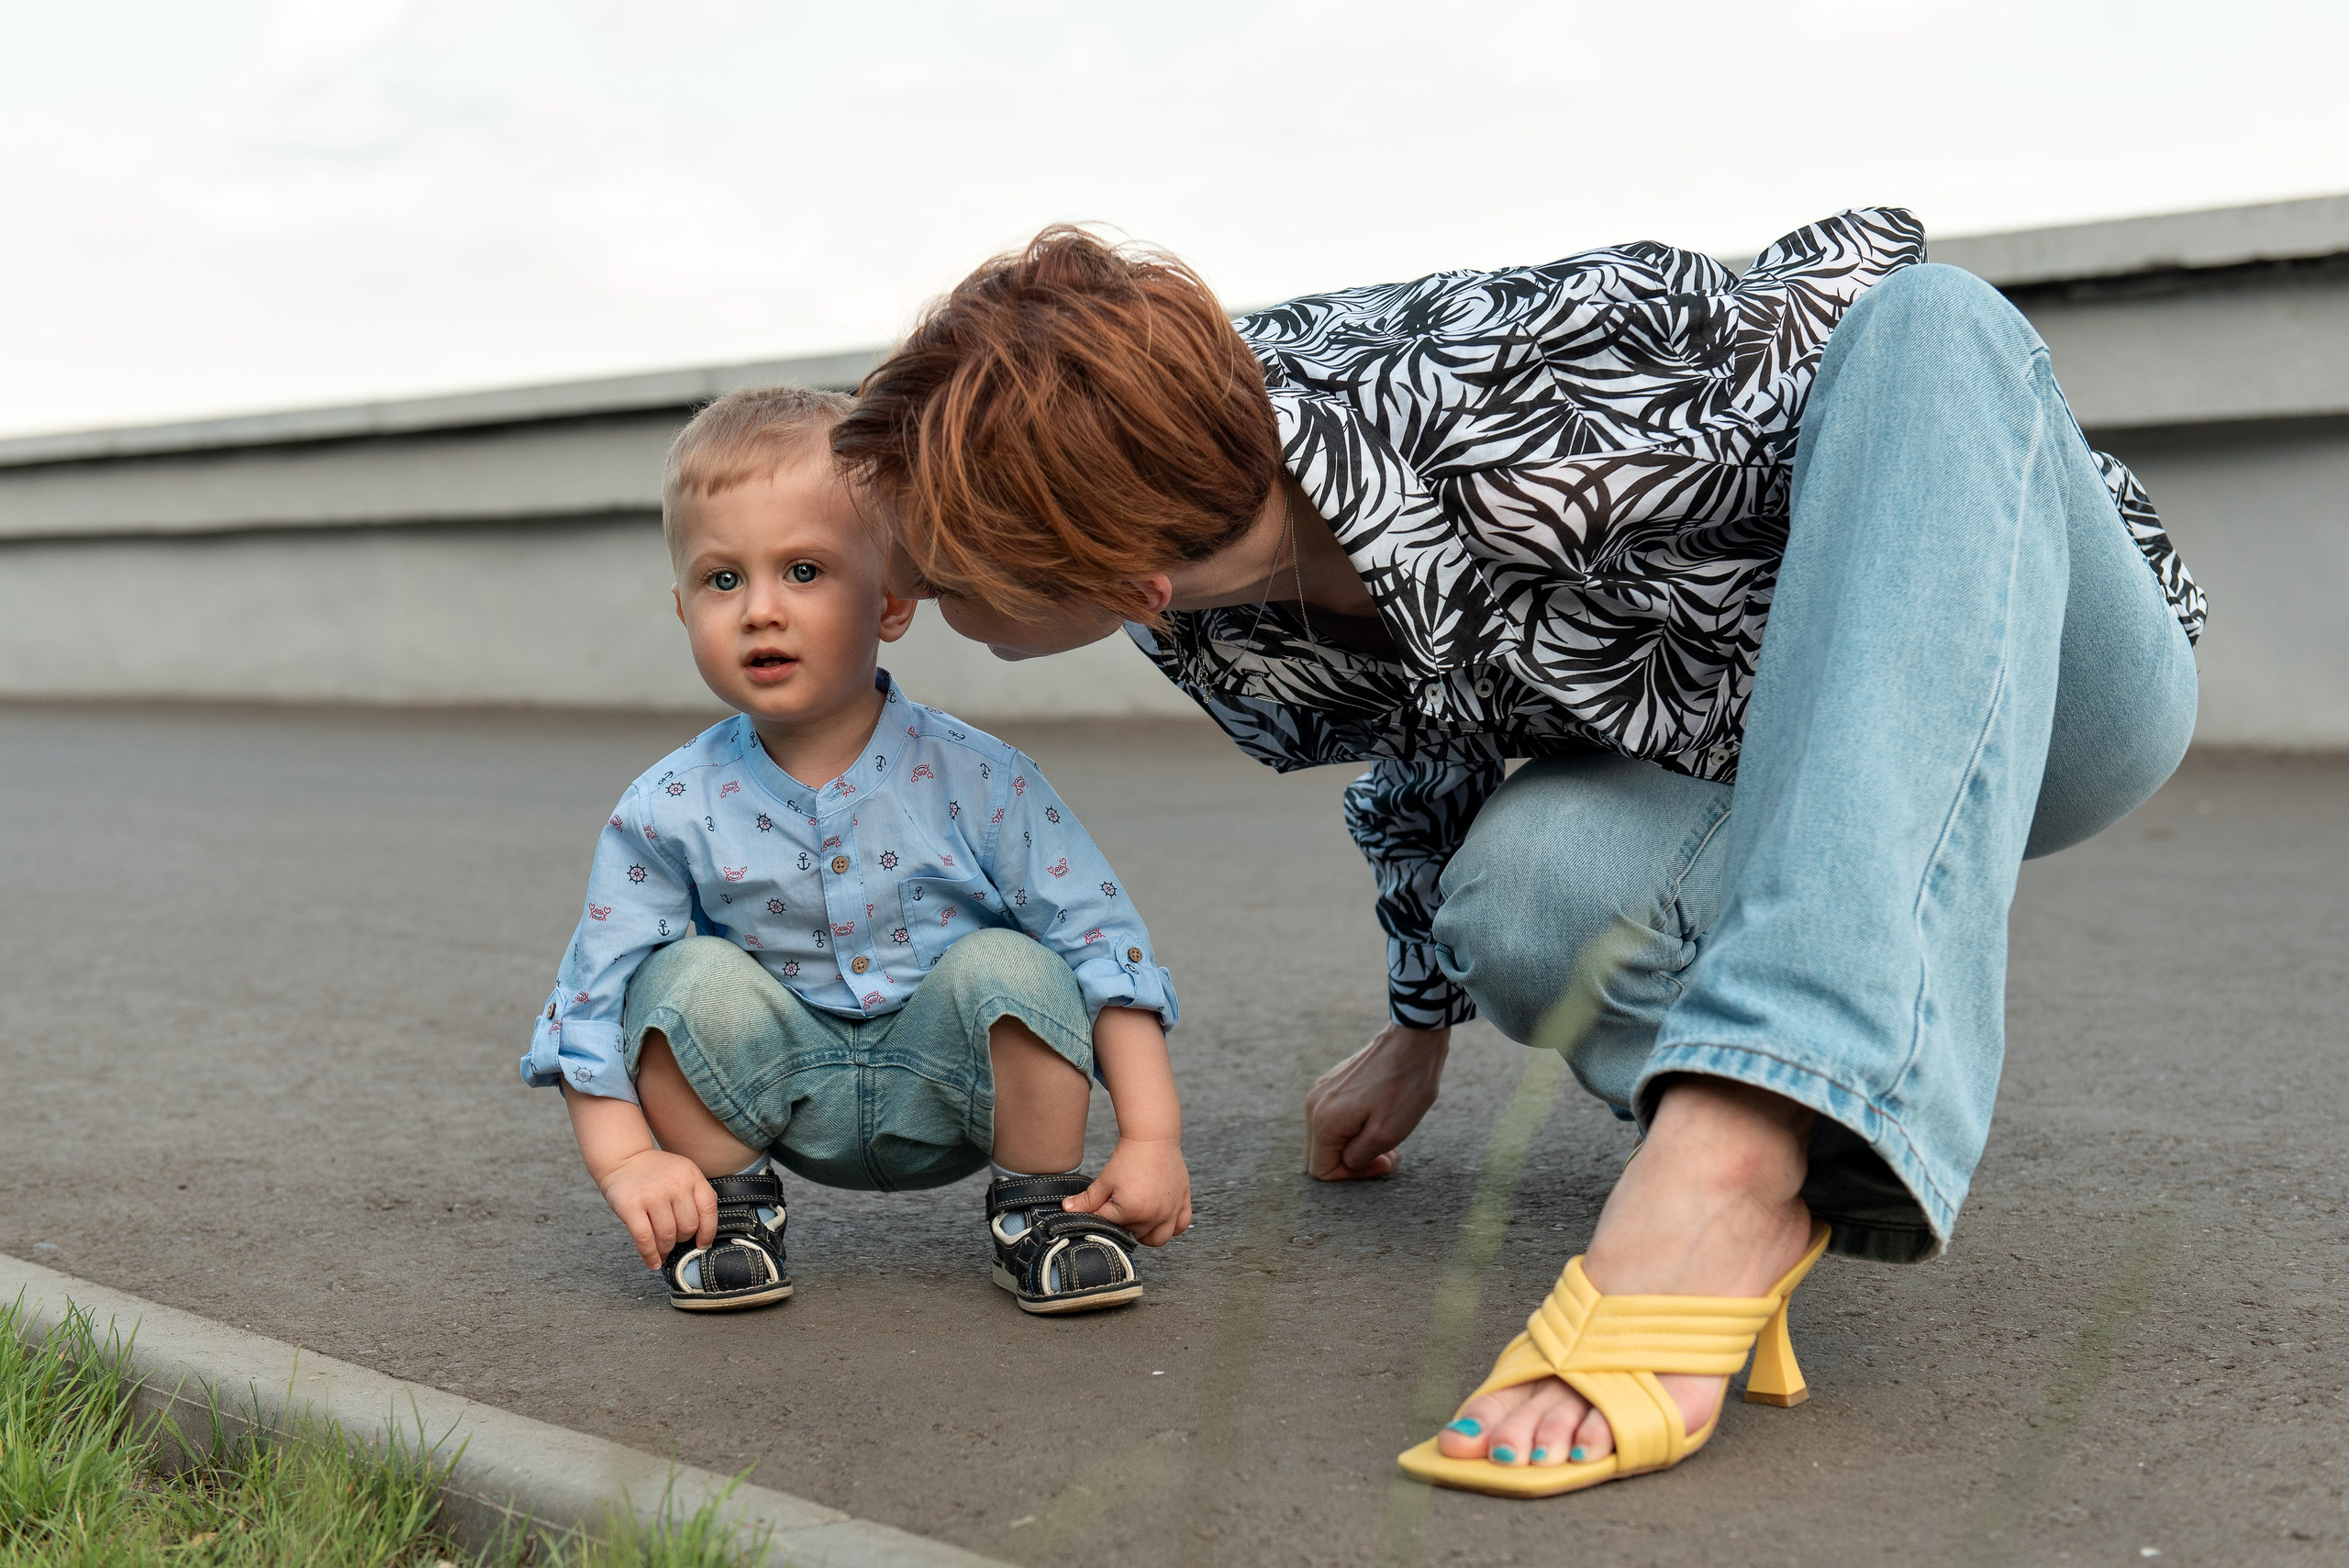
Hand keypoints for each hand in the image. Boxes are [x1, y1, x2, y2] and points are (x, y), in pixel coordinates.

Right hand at [595, 1148, 717, 1268]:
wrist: (623, 1159)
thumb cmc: (656, 1173)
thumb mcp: (683, 1173)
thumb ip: (694, 1196)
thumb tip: (703, 1235)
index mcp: (691, 1175)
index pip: (709, 1210)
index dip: (707, 1232)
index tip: (702, 1244)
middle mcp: (675, 1183)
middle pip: (688, 1226)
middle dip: (683, 1239)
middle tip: (675, 1240)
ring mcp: (652, 1194)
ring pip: (668, 1236)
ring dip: (666, 1248)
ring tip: (663, 1250)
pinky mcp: (631, 1206)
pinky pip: (645, 1239)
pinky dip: (650, 1255)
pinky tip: (653, 1262)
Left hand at [1062, 1135, 1191, 1246]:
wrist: (1153, 1137)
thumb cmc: (1129, 1157)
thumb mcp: (1105, 1180)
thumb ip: (1087, 1200)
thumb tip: (1066, 1209)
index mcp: (1132, 1212)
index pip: (1111, 1225)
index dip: (1103, 1214)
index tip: (1104, 1202)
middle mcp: (1154, 1216)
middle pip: (1134, 1233)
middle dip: (1124, 1223)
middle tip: (1120, 1204)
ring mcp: (1171, 1210)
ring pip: (1158, 1238)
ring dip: (1147, 1234)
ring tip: (1138, 1218)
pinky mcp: (1182, 1202)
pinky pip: (1180, 1226)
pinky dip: (1172, 1227)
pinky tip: (1160, 1218)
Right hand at [1304, 1022, 1449, 1179]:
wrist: (1413, 1041)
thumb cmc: (1403, 1088)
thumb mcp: (1386, 1134)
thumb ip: (1357, 1158)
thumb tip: (1347, 1162)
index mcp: (1323, 1121)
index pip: (1320, 1170)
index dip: (1351, 1176)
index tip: (1382, 1162)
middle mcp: (1314, 1105)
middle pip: (1321, 1154)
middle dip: (1354, 1162)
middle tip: (1387, 1156)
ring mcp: (1321, 1091)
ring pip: (1329, 1137)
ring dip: (1356, 1145)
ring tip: (1389, 1140)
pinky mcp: (1333, 1083)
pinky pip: (1335, 1118)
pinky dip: (1355, 1128)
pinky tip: (1381, 1120)